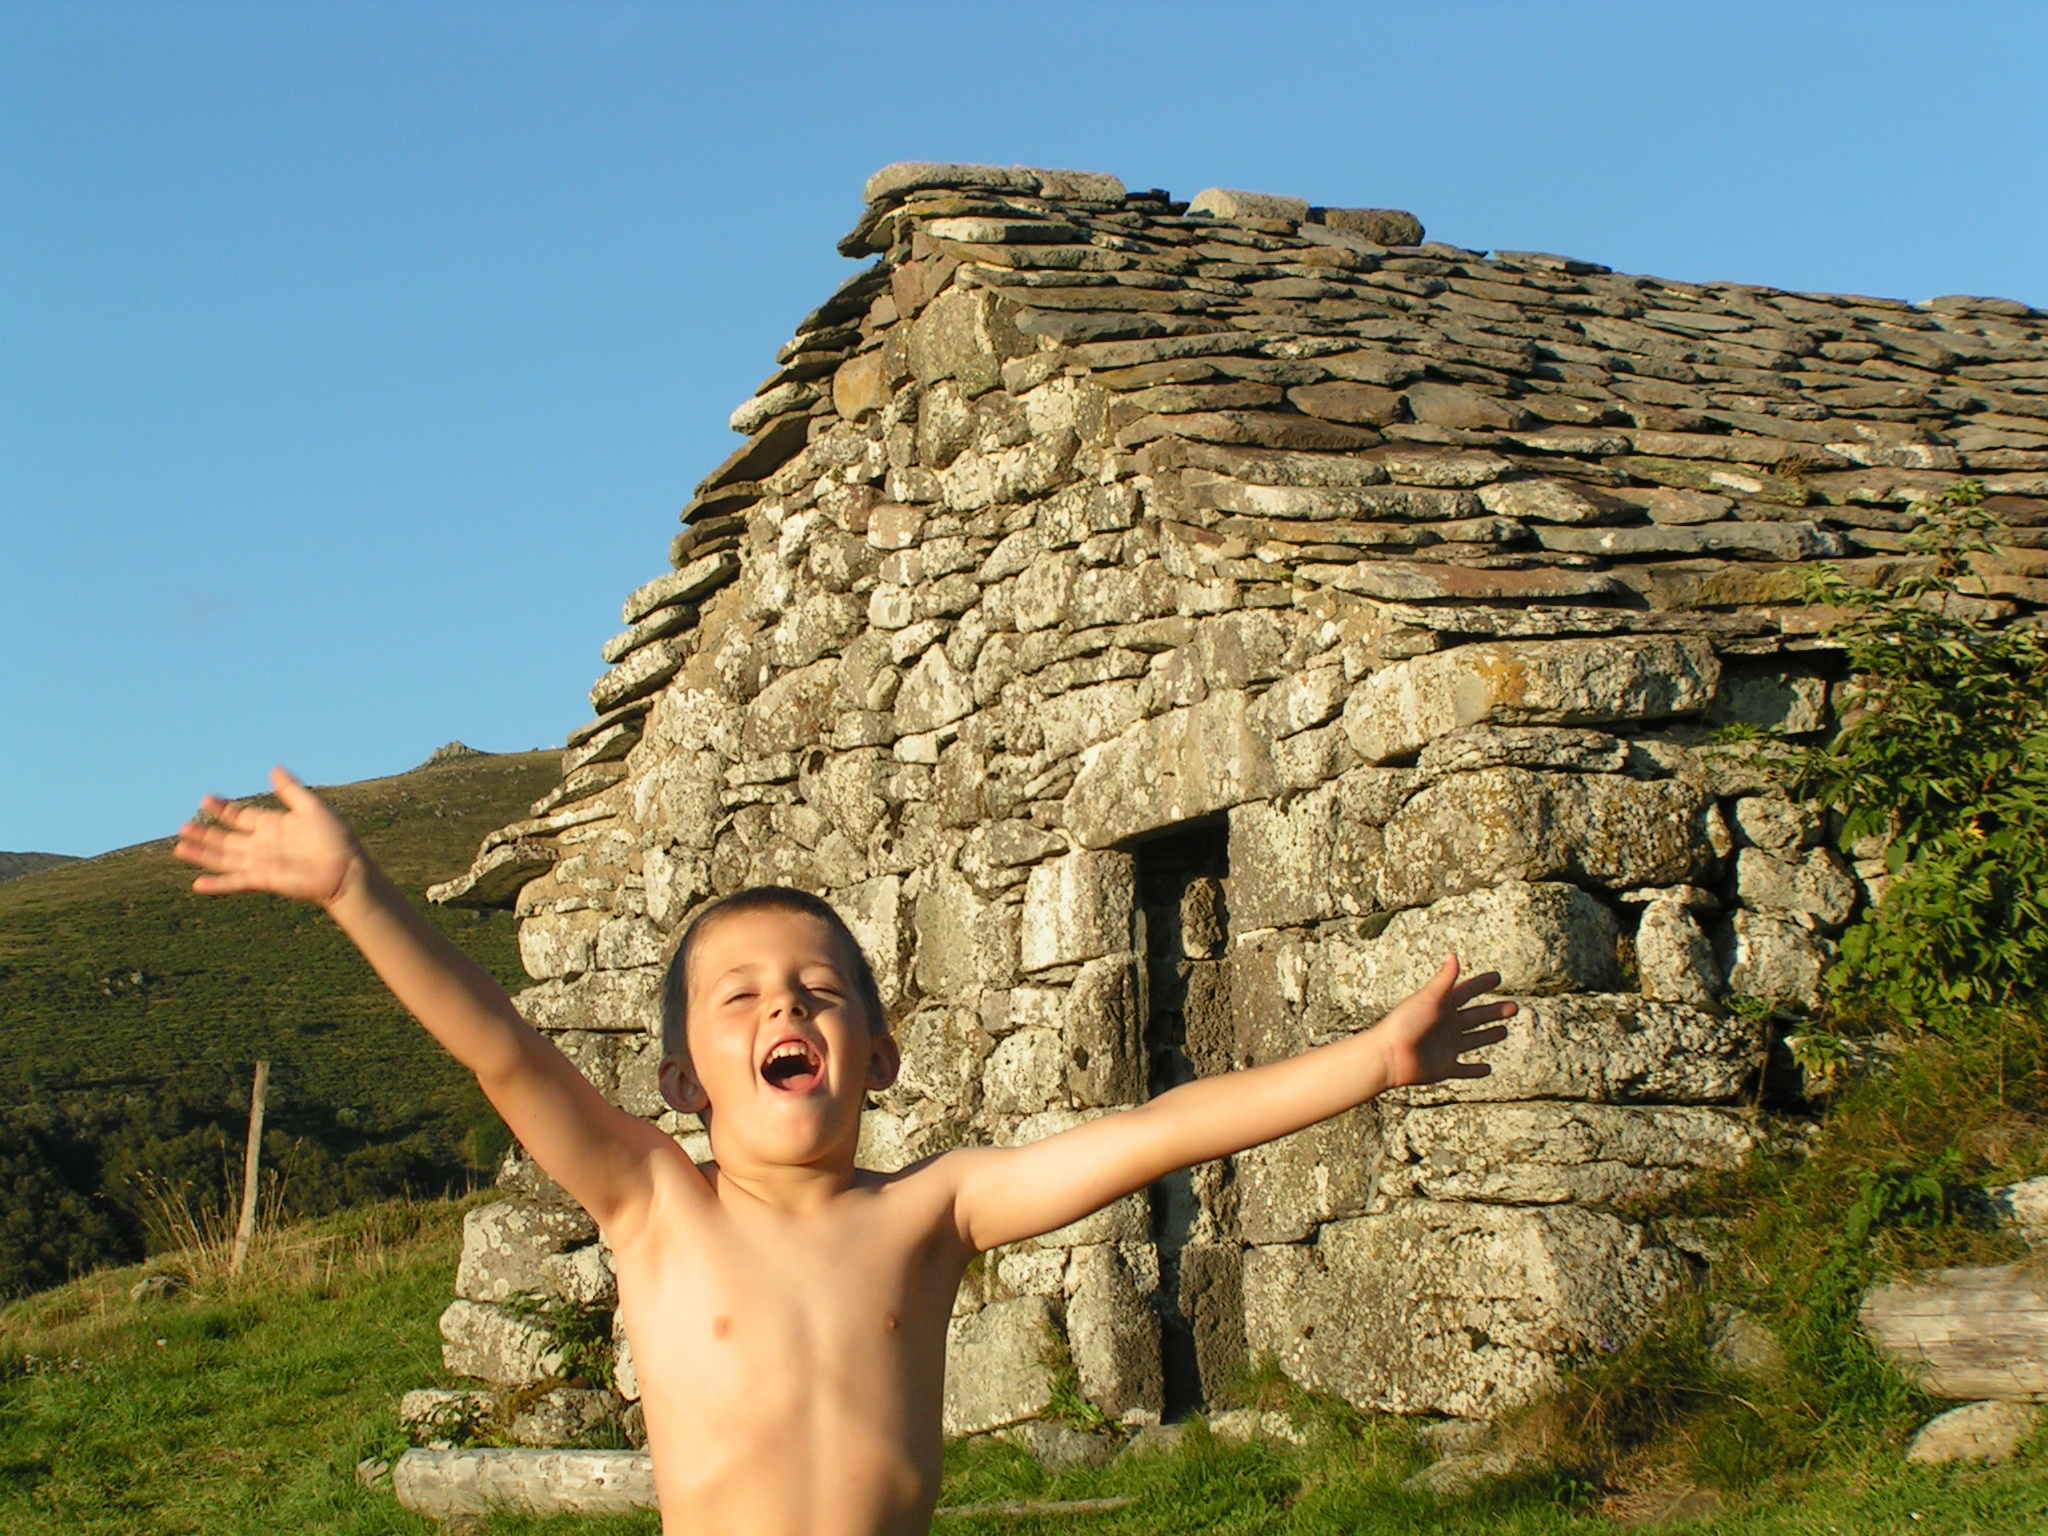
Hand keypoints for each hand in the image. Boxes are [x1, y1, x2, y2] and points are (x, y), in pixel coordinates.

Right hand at [173, 767, 363, 906]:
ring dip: (202, 854)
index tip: (205, 799)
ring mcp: (261, 863)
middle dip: (205, 833)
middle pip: (226, 838)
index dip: (223, 809)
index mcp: (273, 825)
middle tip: (183, 827)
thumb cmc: (335, 837)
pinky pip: (235, 881)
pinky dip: (217, 884)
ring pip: (224, 858)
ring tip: (179, 848)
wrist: (345, 868)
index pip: (241, 816)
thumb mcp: (311, 807)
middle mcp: (263, 844)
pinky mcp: (263, 880)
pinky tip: (197, 884)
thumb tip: (274, 768)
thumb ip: (290, 790)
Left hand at [1365, 956, 1515, 1089]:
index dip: (1482, 984)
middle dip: (1494, 1012)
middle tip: (1514, 1007)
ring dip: (1488, 1036)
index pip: (1467, 992)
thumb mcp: (1428, 999)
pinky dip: (1476, 1071)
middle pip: (1476, 1017)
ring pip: (1474, 1040)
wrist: (1388, 1055)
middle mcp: (1447, 1026)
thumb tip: (1454, 954)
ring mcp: (1446, 1047)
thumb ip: (1444, 980)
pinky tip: (1488, 1069)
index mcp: (1442, 1006)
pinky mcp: (1444, 1068)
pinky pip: (1464, 1070)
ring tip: (1504, 1031)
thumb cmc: (1405, 1023)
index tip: (1497, 977)